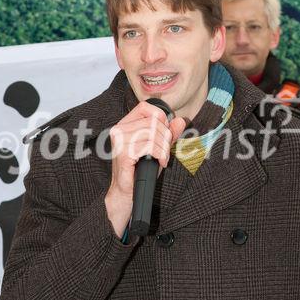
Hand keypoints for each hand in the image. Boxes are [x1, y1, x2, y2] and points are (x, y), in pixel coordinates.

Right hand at [104, 101, 185, 237]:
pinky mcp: (123, 153)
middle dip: (165, 137)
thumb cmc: (140, 169)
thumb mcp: (157, 148)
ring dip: (164, 149)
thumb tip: (180, 120)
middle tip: (165, 151)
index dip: (160, 117)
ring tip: (162, 158)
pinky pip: (150, 147)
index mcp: (124, 124)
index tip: (164, 133)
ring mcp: (119, 141)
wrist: (126, 191)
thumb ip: (169, 133)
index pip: (145, 107)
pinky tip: (159, 163)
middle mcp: (119, 129)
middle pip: (153, 122)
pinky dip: (160, 155)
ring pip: (153, 134)